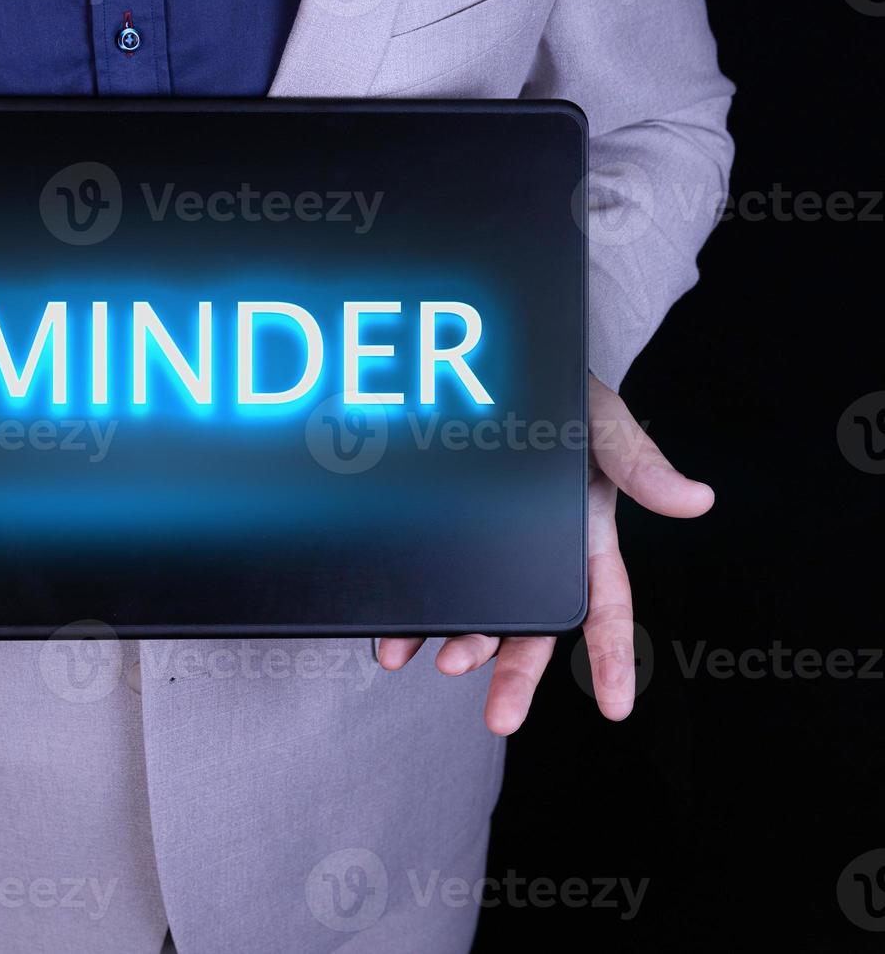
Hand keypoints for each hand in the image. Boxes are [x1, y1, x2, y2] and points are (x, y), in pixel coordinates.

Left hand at [376, 374, 713, 734]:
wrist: (494, 368)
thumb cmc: (563, 400)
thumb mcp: (601, 423)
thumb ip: (640, 463)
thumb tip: (697, 500)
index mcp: (584, 538)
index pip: (604, 608)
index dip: (613, 659)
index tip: (617, 708)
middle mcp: (535, 556)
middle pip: (531, 630)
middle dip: (517, 675)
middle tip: (501, 719)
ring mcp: (485, 549)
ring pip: (476, 614)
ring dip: (459, 645)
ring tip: (437, 664)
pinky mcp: (438, 536)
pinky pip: (424, 583)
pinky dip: (408, 615)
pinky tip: (390, 642)